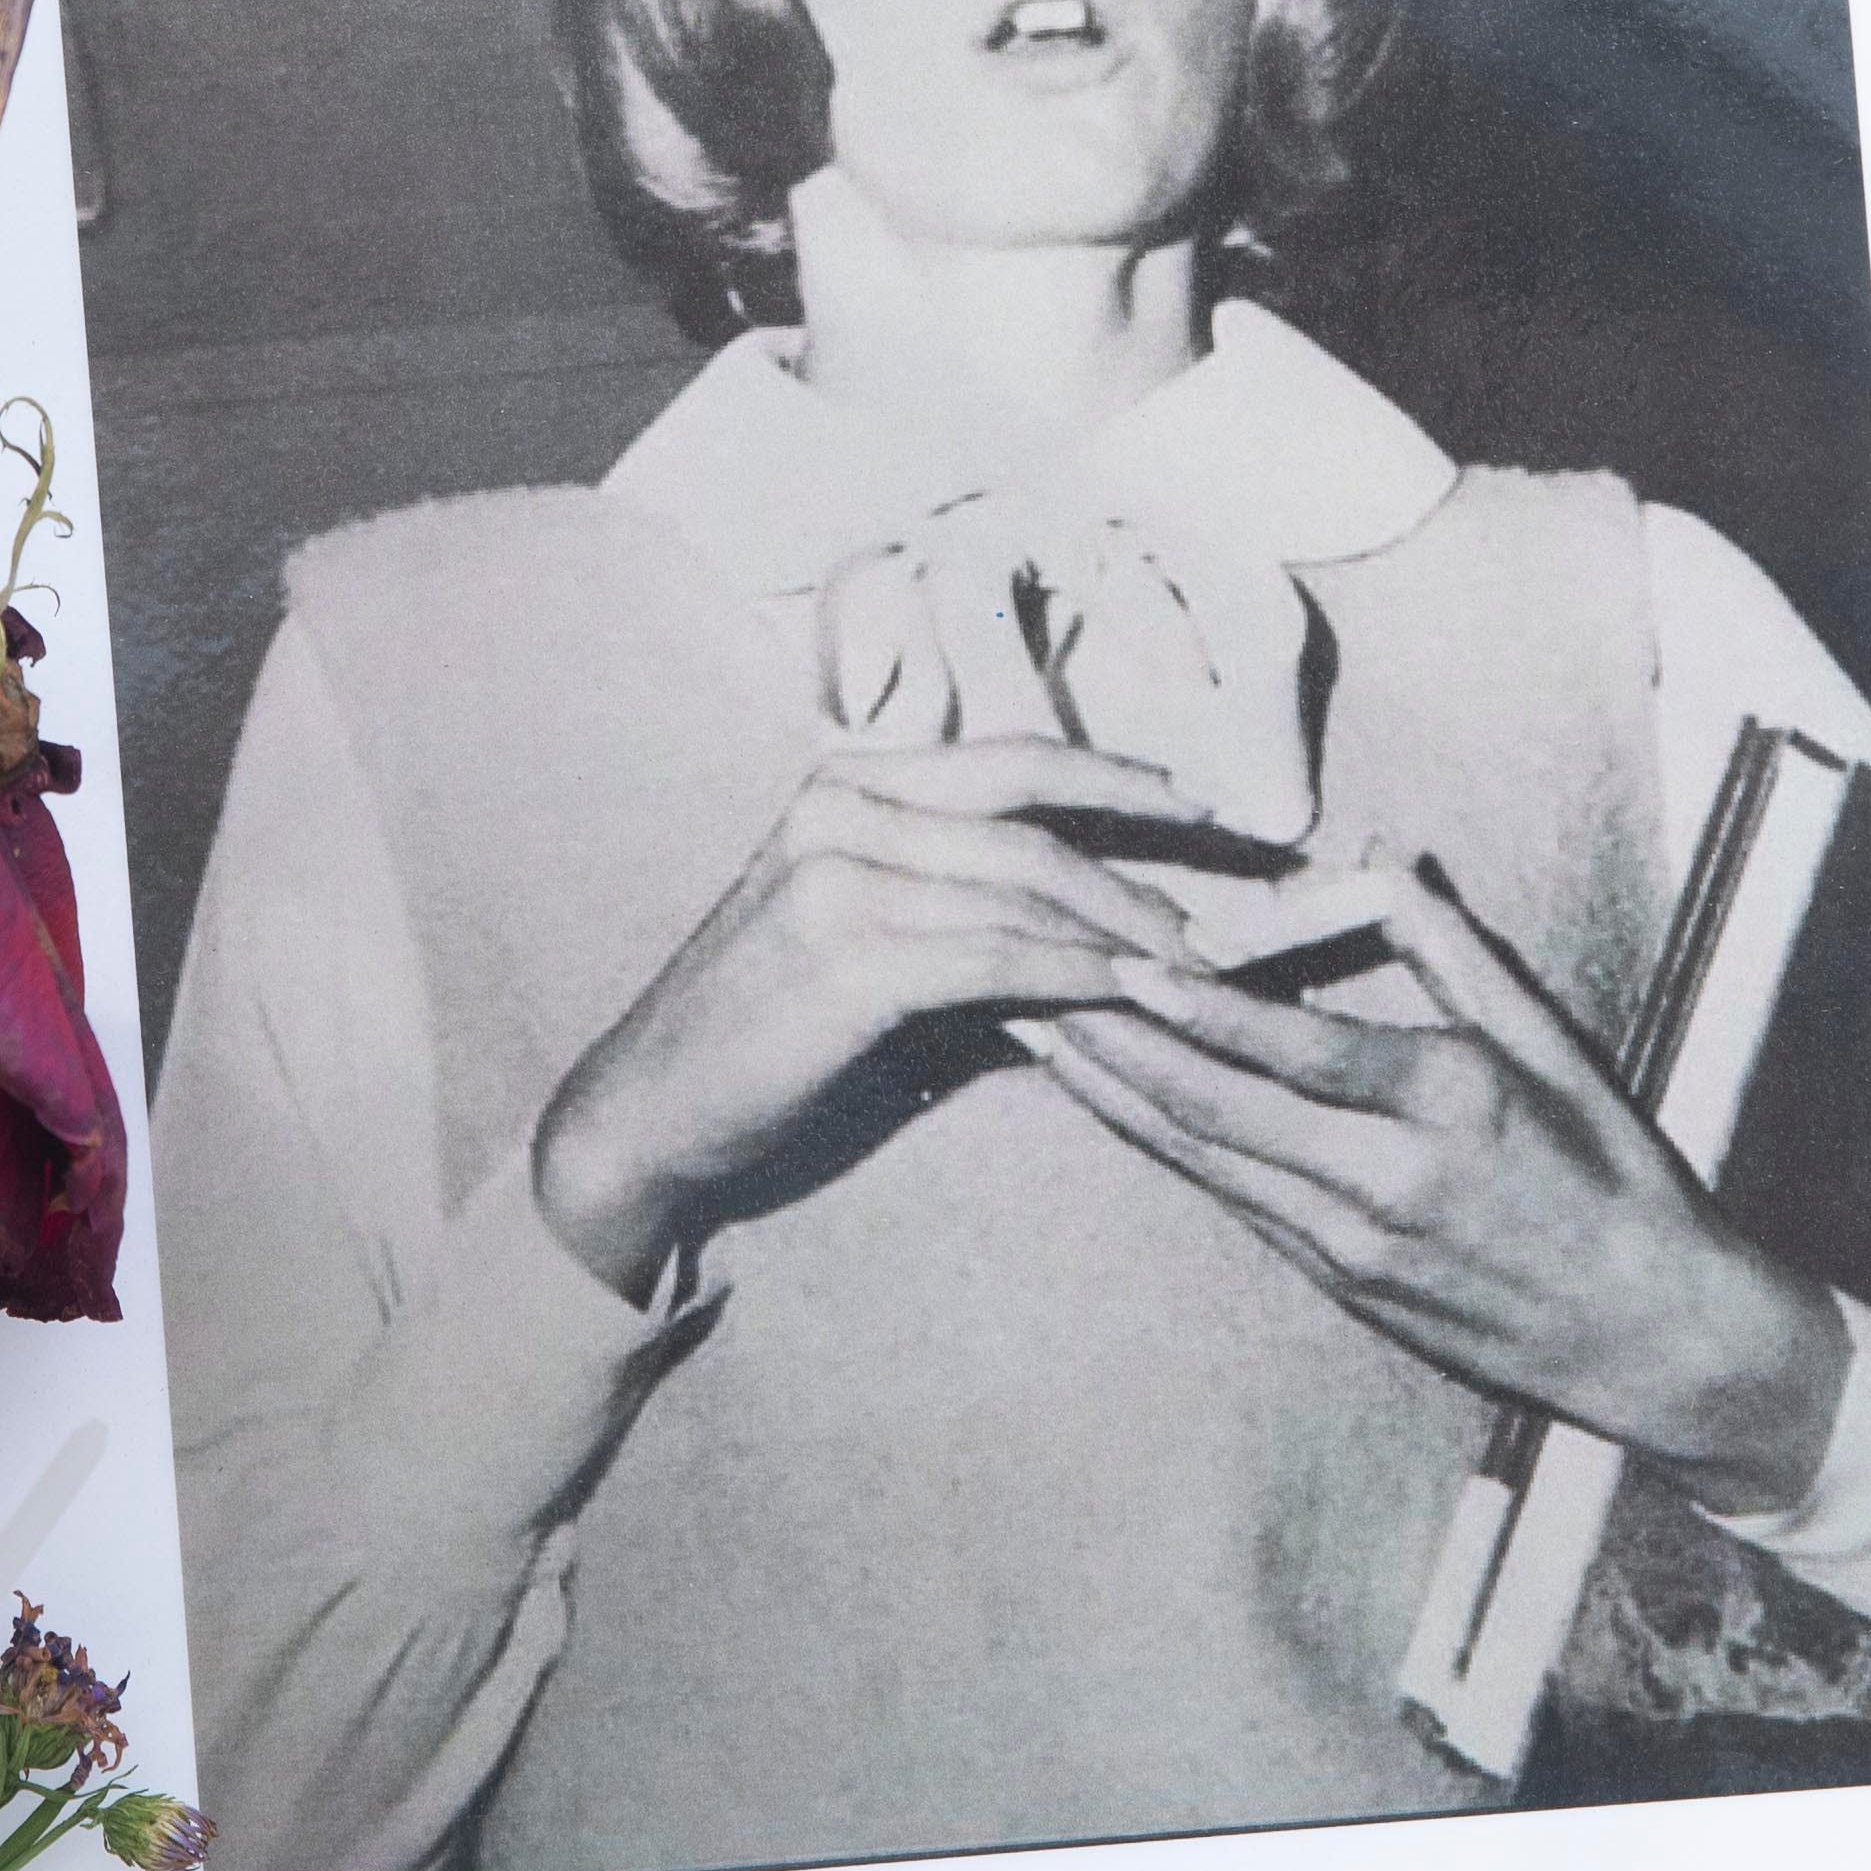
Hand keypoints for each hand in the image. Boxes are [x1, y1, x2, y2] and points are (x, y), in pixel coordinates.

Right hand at [533, 736, 1209, 1301]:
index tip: (1201, 804)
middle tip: (1220, 909)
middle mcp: (838, 809)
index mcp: (846, 785)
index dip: (1115, 777)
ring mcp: (836, 877)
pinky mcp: (846, 957)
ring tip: (1187, 969)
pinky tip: (1124, 995)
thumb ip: (959, 909)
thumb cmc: (766, 1032)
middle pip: (1030, 819)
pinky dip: (1073, 976)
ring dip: (1120, 932)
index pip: (1010, 760)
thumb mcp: (863, 936)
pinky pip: (996, 957)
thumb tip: (1094, 927)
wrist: (650, 1110)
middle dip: (1140, 862)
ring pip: (1022, 889)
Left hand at [1034, 867, 1853, 1516]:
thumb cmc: (1614, 1177)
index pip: (1298, 1048)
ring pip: (1207, 1161)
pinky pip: (1233, 1200)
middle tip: (1029, 984)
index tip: (1123, 959)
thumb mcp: (1555, 1047)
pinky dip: (1166, 1146)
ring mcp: (1353, 1246)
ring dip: (1116, 1097)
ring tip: (1038, 1036)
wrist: (1650, 1337)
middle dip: (1116, 1046)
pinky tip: (1115, 1105)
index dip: (1201, 1006)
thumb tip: (1382, 855)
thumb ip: (1453, 949)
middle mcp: (1388, 1181)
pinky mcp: (1338, 1285)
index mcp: (1451, 1105)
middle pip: (1221, 1108)